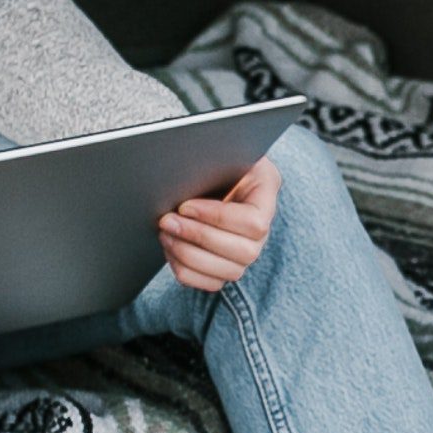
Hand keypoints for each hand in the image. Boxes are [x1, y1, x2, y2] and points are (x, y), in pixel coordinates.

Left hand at [156, 157, 281, 293]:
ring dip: (189, 255)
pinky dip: (186, 272)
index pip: (253, 223)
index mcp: (266, 195)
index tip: (185, 205)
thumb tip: (188, 161)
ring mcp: (247, 253)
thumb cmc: (216, 157)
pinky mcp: (226, 268)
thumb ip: (216, 154)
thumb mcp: (222, 148)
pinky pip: (212, 285)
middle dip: (198, 237)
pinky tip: (170, 249)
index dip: (217, 218)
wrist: (212, 173)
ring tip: (166, 234)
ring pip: (228, 273)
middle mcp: (263, 231)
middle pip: (245, 253)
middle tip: (167, 220)